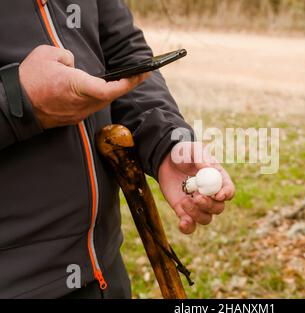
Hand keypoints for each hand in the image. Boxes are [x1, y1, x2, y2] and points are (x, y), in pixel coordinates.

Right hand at [19, 45, 148, 128]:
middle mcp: (81, 103)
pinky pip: (94, 106)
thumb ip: (68, 57)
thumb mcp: (48, 55)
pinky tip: (107, 89)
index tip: (139, 75)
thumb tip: (76, 65)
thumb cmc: (30, 80)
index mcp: (76, 86)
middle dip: (129, 85)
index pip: (108, 89)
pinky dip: (103, 98)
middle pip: (111, 96)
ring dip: (117, 92)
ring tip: (129, 80)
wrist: (16, 105)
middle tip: (142, 74)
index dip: (127, 84)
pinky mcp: (75, 117)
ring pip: (104, 102)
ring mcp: (79, 113)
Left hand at [158, 142, 234, 233]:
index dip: (226, 194)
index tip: (218, 195)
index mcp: (218, 179)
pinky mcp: (184, 212)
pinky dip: (188, 227)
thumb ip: (200, 156)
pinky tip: (182, 223)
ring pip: (206, 218)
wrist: (165, 161)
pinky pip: (190, 225)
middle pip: (218, 208)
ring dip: (197, 214)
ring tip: (184, 201)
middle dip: (209, 205)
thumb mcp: (191, 149)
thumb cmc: (183, 153)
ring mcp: (198, 205)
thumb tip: (205, 168)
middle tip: (197, 197)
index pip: (229, 190)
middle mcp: (211, 195)